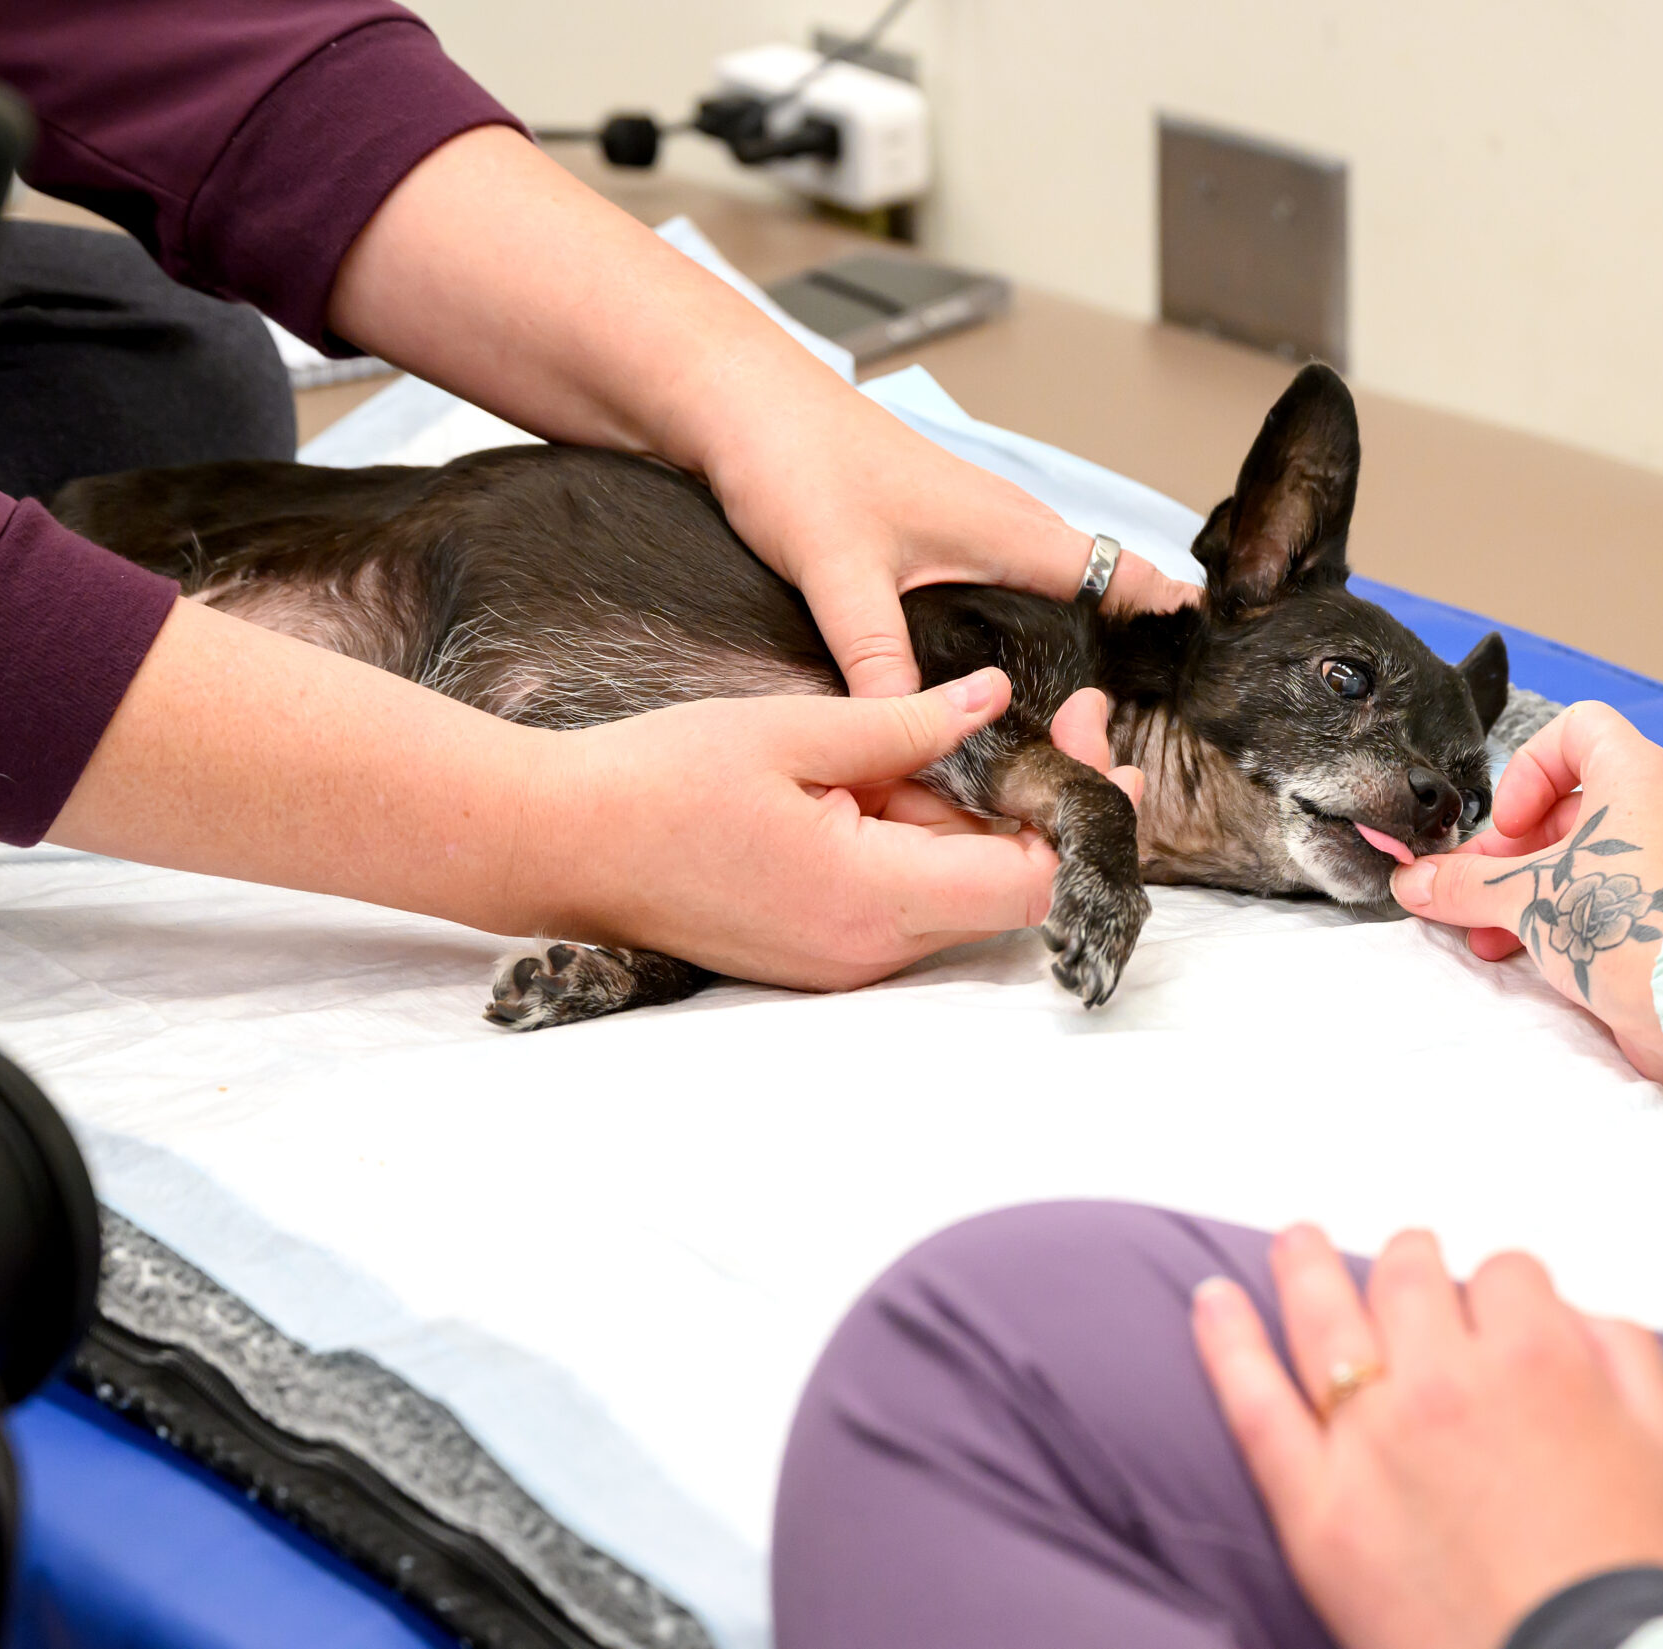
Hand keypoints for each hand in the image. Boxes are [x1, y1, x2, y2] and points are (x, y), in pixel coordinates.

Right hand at [524, 671, 1138, 988]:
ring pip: (954, 889)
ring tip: (927, 737)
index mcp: (870, 900)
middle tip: (1060, 715)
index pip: (1027, 881)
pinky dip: (920, 838)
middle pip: (1002, 888)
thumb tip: (998, 702)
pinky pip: (904, 896)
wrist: (554, 843)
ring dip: (969, 816)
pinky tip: (886, 778)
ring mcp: (842, 960)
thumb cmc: (657, 782)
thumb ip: (908, 722)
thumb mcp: (793, 732)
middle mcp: (868, 951)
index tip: (1108, 752)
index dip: (1083, 820)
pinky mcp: (820, 949)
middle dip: (1037, 801)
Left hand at [705, 407, 1199, 698]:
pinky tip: (1002, 680)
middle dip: (1129, 662)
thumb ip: (878, 661)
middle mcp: (1009, 529)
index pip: (1128, 577)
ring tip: (1082, 725)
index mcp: (1012, 531)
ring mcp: (977, 531)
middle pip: (1103, 597)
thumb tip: (917, 737)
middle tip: (1130, 741)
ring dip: (1078, 647)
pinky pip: (1012, 591)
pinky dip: (1027, 631)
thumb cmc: (796, 459)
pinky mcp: (942, 537)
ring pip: (1057, 596)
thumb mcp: (838, 575)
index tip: (1205, 682)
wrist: (740, 403)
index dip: (1174, 625)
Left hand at [1194, 1224, 1662, 1648]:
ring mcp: (1371, 1443)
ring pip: (1325, 1318)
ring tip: (1294, 1244)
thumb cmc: (1633, 1580)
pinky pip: (1254, 1404)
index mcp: (1536, 1359)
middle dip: (1412, 1262)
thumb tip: (1576, 1315)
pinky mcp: (1318, 1510)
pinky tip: (1214, 1304)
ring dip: (1307, 1267)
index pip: (1504, 1274)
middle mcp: (1445, 1385)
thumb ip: (1624, 1354)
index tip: (1499, 1305)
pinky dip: (1227, 1344)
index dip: (1504, 1289)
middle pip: (1409, 1280)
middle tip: (1407, 1264)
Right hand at [1388, 703, 1662, 1087]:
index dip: (1529, 770)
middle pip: (1576, 806)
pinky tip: (1535, 954)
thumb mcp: (1528, 897)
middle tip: (1476, 890)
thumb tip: (1420, 882)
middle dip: (1515, 852)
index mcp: (1638, 776)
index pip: (1578, 730)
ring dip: (1535, 891)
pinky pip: (1620, 898)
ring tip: (1492, 934)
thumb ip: (1467, 885)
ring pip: (1595, 858)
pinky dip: (1574, 917)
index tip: (1504, 823)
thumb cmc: (1636, 925)